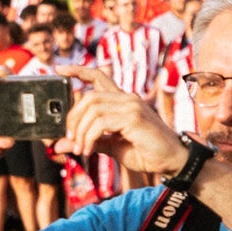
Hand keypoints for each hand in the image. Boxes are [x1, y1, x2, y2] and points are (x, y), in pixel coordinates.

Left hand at [52, 67, 187, 176]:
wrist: (172, 161)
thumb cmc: (146, 152)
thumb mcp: (111, 146)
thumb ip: (87, 141)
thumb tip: (59, 145)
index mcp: (122, 101)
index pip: (98, 77)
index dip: (77, 70)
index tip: (59, 69)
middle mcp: (127, 98)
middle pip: (88, 96)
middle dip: (73, 118)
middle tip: (69, 138)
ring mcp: (132, 106)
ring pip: (92, 108)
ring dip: (80, 130)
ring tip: (80, 148)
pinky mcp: (134, 117)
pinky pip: (101, 122)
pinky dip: (89, 137)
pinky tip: (88, 150)